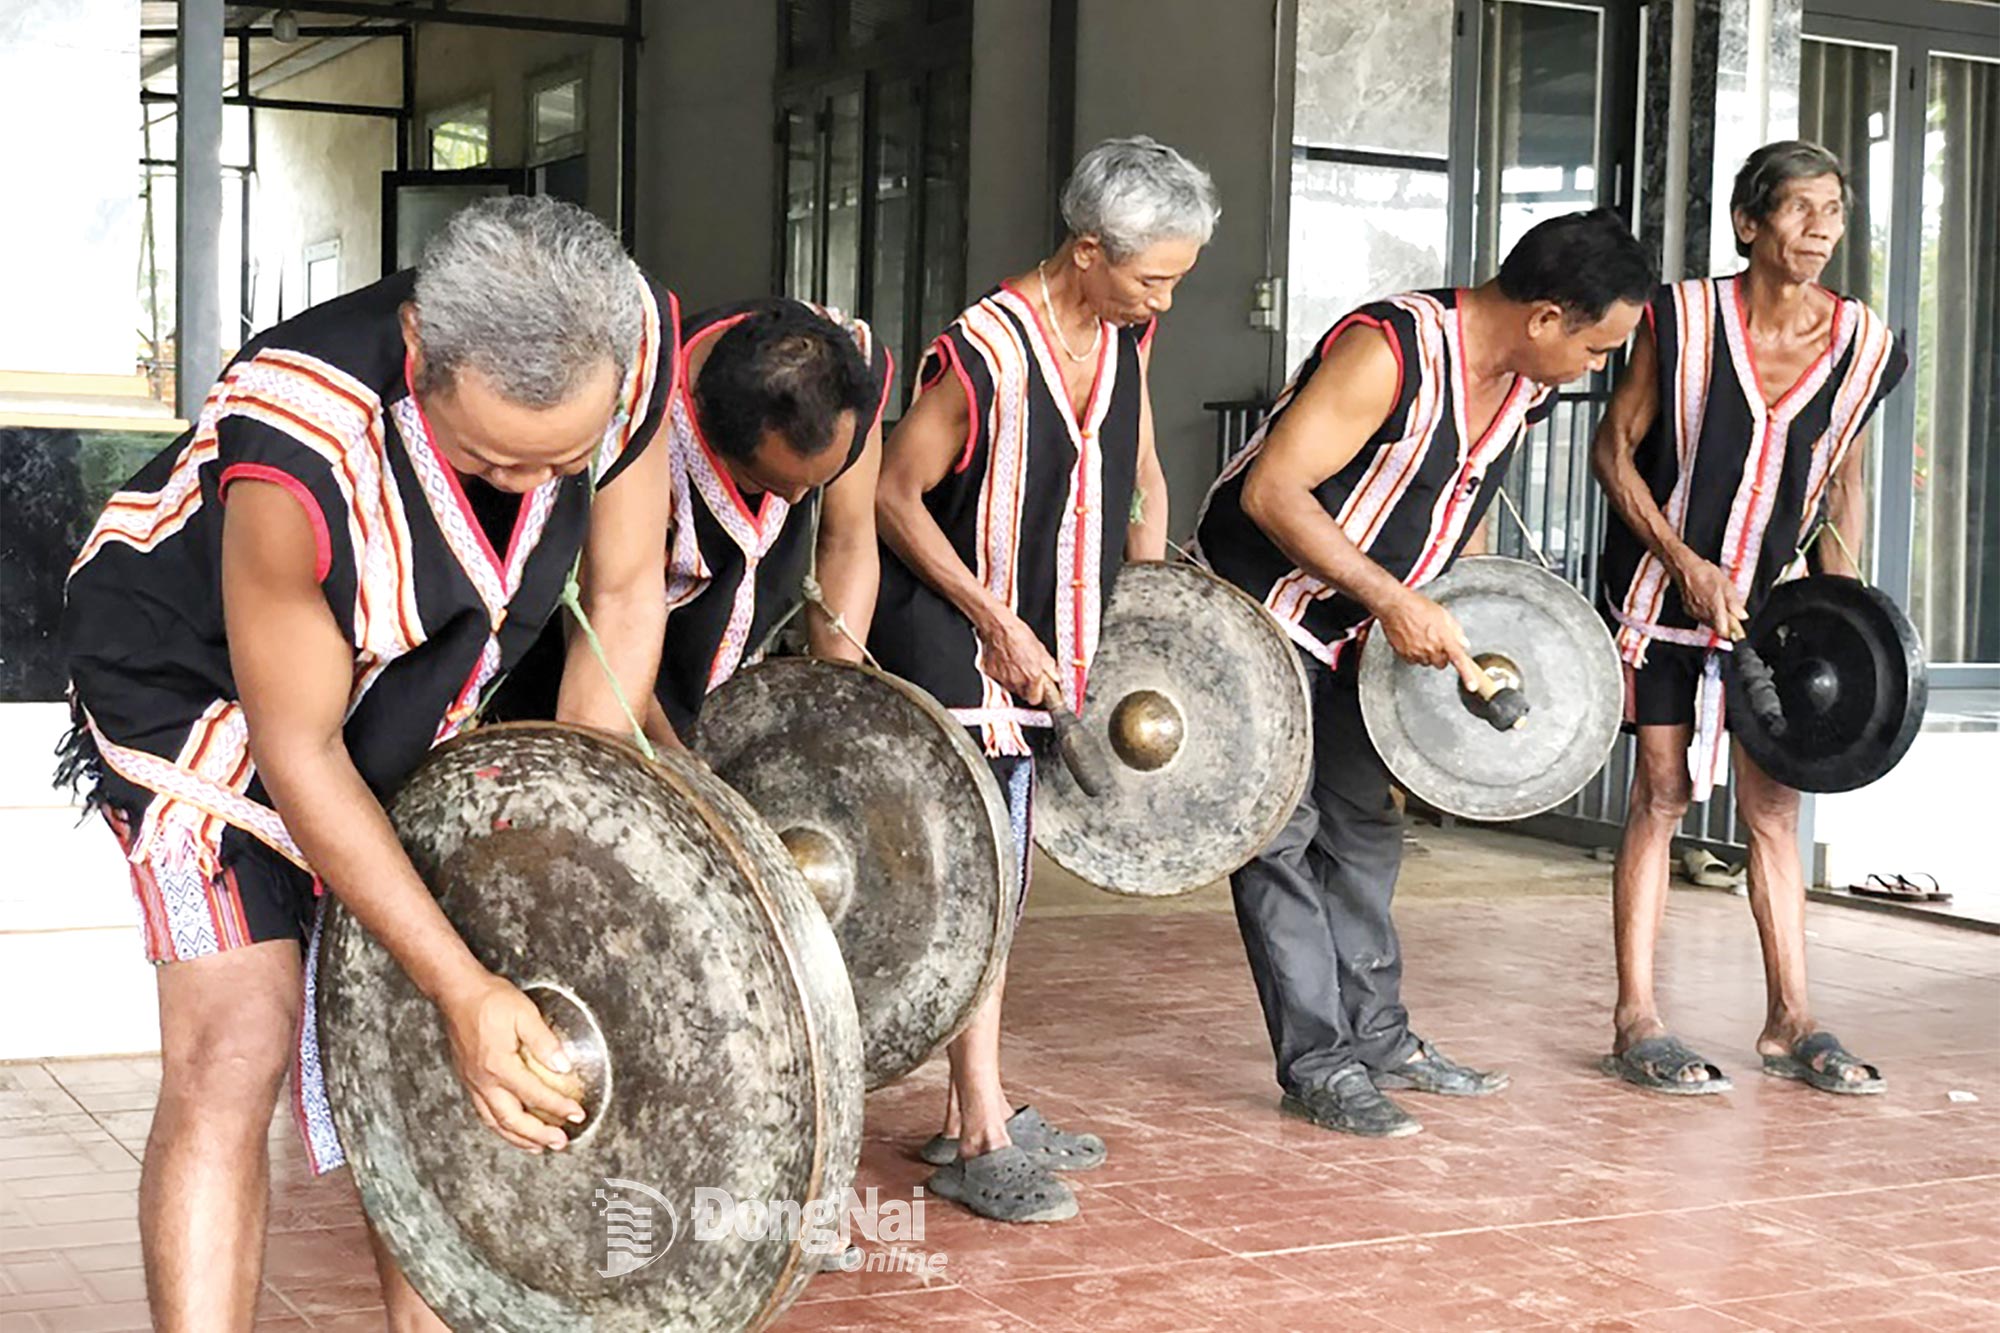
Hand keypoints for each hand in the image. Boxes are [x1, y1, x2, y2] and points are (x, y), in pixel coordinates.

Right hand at [437, 971, 585, 1152]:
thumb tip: (563, 1066)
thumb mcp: (525, 1013)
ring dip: (518, 1138)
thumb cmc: (489, 1000)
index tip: (577, 1114)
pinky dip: (499, 1126)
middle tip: (560, 1142)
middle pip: (512, 1120)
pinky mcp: (467, 1079)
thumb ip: (545, 1042)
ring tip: (537, 1146)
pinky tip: (509, 1127)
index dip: (559, 1107)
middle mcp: (483, 1080)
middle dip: (538, 1134)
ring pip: (494, 1121)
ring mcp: (472, 1082)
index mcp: (499, 1066)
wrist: (457, 992)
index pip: (535, 1095)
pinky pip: (483, 1112)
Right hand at [975, 606, 1062, 705]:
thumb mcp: (1040, 649)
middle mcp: (1016, 681)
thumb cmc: (1018, 633)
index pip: (1036, 699)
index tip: (1039, 688)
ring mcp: (1002, 679)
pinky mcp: (990, 673)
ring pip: (1011, 687)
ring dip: (1015, 679)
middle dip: (1027, 686)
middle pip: (1023, 694)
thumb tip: (1055, 676)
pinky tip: (1005, 660)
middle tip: (1028, 672)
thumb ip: (1049, 667)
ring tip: (1016, 662)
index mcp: (1032, 677)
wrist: (997, 625)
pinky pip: (999, 678)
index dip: (1038, 693)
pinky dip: (1002, 673)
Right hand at [1374, 590, 1471, 673]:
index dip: (1467, 675)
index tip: (1472, 686)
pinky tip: (1412, 639)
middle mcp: (1431, 648)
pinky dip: (1414, 653)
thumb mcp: (1444, 615)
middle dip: (1441, 655)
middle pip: (1441, 664)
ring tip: (1422, 637)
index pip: (1459, 660)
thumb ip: (1456, 631)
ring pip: (1427, 662)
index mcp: (1444, 638)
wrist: (1396, 605)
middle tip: (1436, 641)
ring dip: (1427, 654)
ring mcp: (1417, 653)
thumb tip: (1464, 643)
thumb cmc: (1418, 606)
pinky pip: (1414, 660)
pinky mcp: (1405, 655)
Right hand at [1672, 555, 1747, 640]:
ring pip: (1710, 624)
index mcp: (1715, 609)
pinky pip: (1702, 618)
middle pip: (1718, 629)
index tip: (1738, 630)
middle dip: (1726, 624)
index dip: (1731, 633)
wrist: (1686, 570)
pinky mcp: (1689, 611)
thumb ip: (1734, 603)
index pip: (1724, 632)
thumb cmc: (1706, 574)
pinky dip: (1708, 614)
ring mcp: (1696, 613)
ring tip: (1719, 604)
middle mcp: (1704, 614)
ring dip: (1717, 618)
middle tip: (1732, 614)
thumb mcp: (1727, 586)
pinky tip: (1709, 602)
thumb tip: (1742, 616)